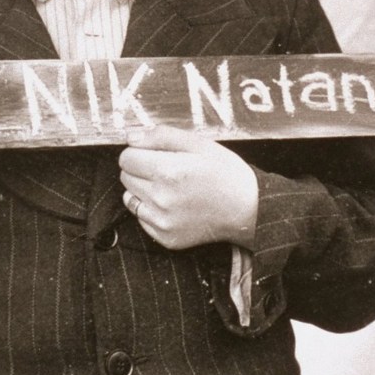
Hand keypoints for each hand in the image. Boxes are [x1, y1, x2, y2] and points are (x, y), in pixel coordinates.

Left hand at [119, 126, 257, 250]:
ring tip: (170, 188)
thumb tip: (130, 136)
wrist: (248, 209)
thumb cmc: (225, 173)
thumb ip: (160, 136)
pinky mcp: (165, 238)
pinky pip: (141, 218)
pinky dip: (151, 210)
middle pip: (126, 177)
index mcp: (167, 171)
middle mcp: (160, 199)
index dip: (140, 151)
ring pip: (130, 198)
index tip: (156, 153)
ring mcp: (162, 222)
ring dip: (143, 190)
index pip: (126, 157)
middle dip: (141, 170)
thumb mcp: (198, 144)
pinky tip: (174, 205)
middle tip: (167, 169)